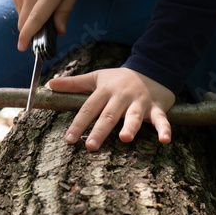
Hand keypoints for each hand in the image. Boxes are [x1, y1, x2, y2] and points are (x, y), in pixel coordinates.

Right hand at [12, 0, 77, 50]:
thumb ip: (64, 13)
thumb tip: (60, 32)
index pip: (35, 19)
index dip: (29, 35)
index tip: (23, 48)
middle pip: (25, 24)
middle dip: (30, 35)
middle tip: (42, 37)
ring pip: (21, 19)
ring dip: (30, 23)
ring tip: (43, 11)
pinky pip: (19, 10)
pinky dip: (27, 13)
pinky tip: (36, 3)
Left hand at [48, 68, 175, 150]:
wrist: (152, 68)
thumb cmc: (119, 78)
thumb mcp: (96, 78)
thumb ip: (74, 84)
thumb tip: (49, 84)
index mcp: (105, 91)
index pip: (89, 108)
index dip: (78, 123)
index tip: (69, 139)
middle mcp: (122, 96)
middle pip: (109, 115)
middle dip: (100, 130)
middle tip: (90, 146)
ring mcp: (140, 102)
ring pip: (134, 116)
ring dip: (131, 126)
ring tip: (126, 138)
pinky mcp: (157, 107)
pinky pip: (161, 119)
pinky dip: (164, 129)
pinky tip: (165, 140)